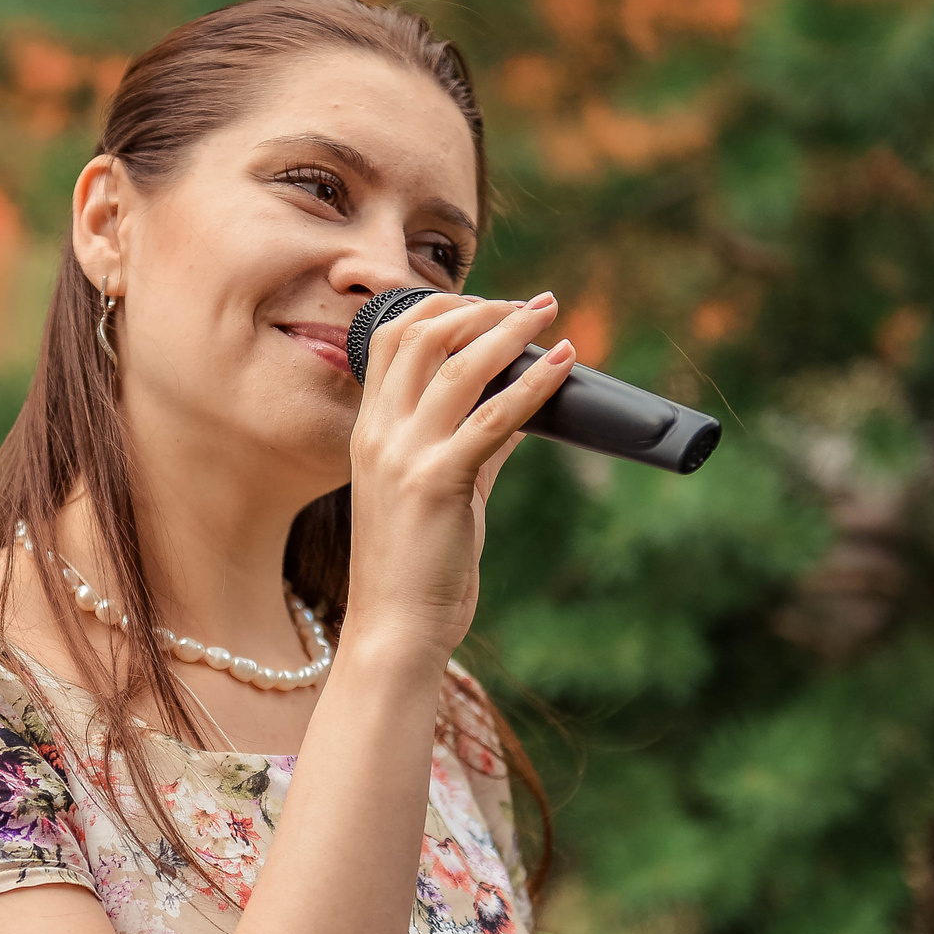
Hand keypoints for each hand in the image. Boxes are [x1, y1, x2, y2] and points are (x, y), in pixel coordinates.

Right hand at [343, 292, 573, 657]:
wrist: (395, 629)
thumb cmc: (419, 568)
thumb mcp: (442, 492)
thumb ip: (476, 446)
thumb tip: (523, 410)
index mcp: (370, 432)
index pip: (393, 339)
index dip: (443, 308)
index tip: (491, 305)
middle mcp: (380, 435)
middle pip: (421, 336)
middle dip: (479, 308)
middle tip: (530, 304)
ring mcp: (405, 456)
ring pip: (459, 367)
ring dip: (510, 332)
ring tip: (549, 316)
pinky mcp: (438, 482)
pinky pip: (493, 418)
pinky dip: (533, 383)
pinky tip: (563, 364)